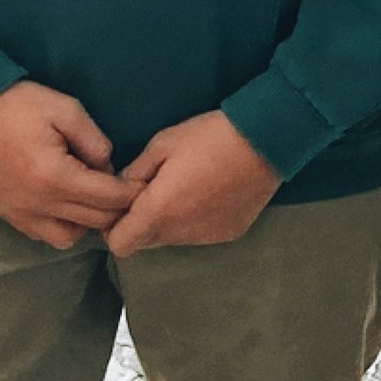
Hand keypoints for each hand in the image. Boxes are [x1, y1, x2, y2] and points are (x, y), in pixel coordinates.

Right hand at [0, 80, 139, 249]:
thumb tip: (107, 167)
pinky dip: (62, 226)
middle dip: (117, 209)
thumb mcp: (65, 109)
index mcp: (56, 177)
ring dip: (87, 222)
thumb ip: (95, 141)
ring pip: (70, 237)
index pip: (108, 199)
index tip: (145, 184)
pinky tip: (66, 203)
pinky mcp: (7, 215)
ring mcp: (20, 214)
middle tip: (126, 191)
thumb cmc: (16, 106)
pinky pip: (43, 235)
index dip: (132, 193)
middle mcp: (39, 205)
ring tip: (92, 198)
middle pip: (94, 222)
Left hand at [106, 109, 282, 255]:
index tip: (122, 203)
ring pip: (172, 239)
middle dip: (140, 221)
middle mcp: (181, 233)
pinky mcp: (228, 234)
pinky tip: (208, 192)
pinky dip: (194, 220)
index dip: (113, 226)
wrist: (267, 140)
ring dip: (168, 220)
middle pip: (145, 242)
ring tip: (184, 187)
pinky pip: (198, 234)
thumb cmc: (210, 136)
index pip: (119, 244)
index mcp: (159, 211)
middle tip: (151, 190)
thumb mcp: (163, 143)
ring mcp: (207, 237)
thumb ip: (134, 172)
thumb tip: (121, 188)